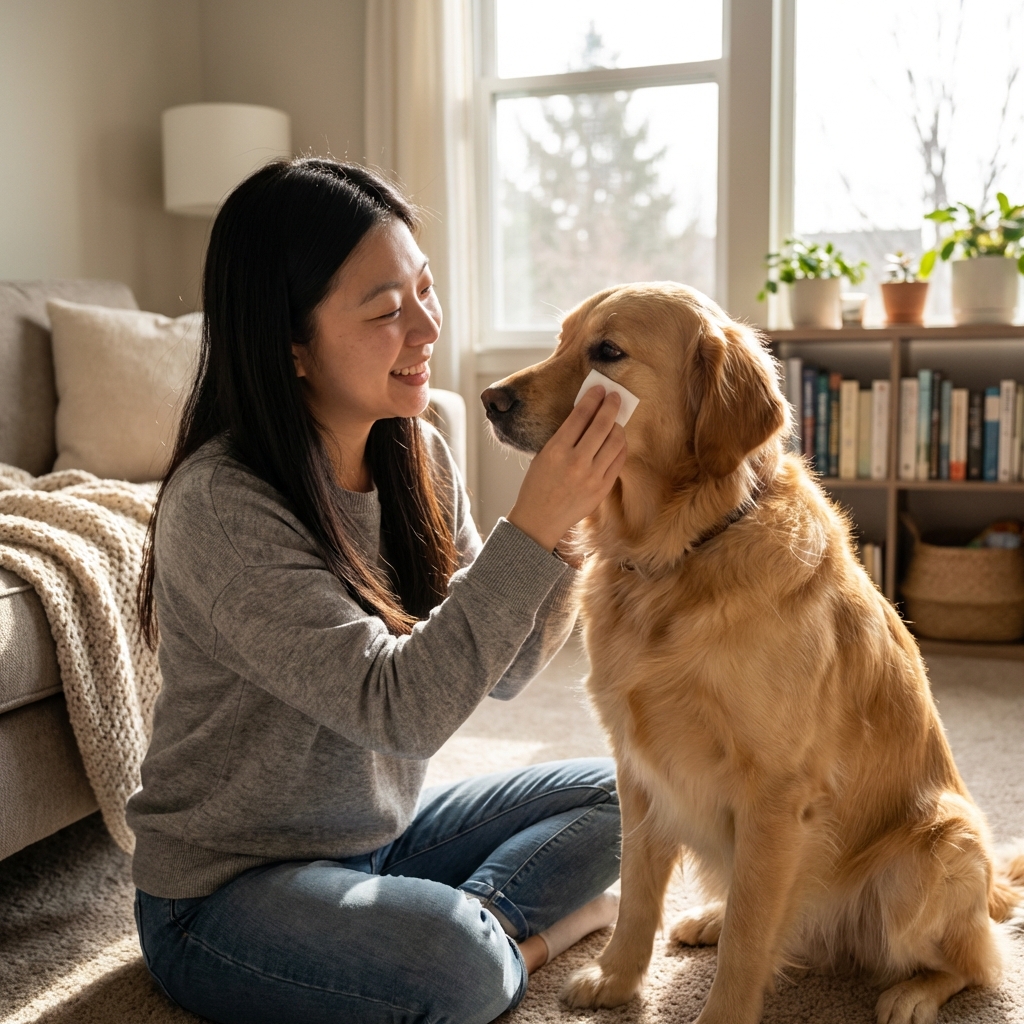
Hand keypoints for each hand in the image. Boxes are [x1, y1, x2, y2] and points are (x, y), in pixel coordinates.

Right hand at [507, 387, 626, 551]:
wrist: (539, 519)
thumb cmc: (538, 484)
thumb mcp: (543, 455)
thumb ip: (564, 436)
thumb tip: (587, 414)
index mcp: (556, 450)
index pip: (580, 415)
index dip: (592, 398)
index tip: (599, 388)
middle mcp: (576, 462)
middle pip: (602, 425)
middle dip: (611, 405)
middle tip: (615, 396)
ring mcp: (592, 476)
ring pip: (615, 441)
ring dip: (617, 425)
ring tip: (616, 420)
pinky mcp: (602, 488)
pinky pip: (619, 460)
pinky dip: (620, 446)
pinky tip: (617, 440)